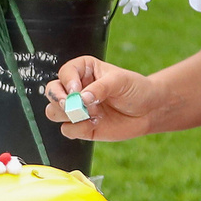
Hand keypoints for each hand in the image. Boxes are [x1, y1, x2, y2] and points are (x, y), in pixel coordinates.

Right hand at [42, 56, 163, 140]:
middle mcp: (76, 89)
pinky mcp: (81, 127)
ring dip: (66, 114)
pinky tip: (96, 123)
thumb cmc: (135, 89)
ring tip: (87, 114)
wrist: (148, 111)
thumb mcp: (119, 82)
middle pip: (52, 92)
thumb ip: (99, 88)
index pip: (65, 73)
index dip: (68, 82)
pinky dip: (78, 129)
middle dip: (58, 99)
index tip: (77, 90)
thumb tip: (81, 99)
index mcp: (83, 70)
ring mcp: (76, 109)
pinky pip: (67, 130)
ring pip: (53, 112)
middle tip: (70, 105)